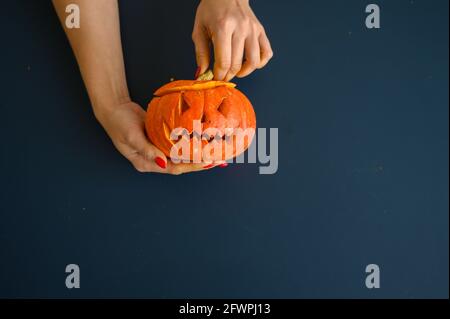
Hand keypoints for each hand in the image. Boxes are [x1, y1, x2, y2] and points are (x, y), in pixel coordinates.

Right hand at [95, 101, 210, 174]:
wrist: (114, 108)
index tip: (206, 162)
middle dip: (199, 163)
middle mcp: (155, 160)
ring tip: (216, 154)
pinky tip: (204, 142)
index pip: (173, 168)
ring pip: (182, 155)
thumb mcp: (131, 137)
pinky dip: (191, 144)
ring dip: (198, 155)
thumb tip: (164, 163)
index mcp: (146, 164)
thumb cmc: (119, 123)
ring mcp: (158, 150)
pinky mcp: (162, 140)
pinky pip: (179, 144)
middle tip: (217, 160)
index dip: (190, 166)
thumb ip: (148, 151)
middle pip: (181, 165)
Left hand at [192, 0, 272, 80]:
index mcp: (223, 27)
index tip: (215, 78)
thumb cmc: (211, 10)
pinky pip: (267, 53)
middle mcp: (241, 28)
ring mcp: (253, 30)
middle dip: (229, 75)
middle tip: (223, 76)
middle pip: (237, 64)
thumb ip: (200, 53)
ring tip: (236, 71)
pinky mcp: (261, 30)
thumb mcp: (199, 30)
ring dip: (244, 72)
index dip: (219, 75)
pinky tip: (249, 62)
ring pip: (254, 62)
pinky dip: (260, 63)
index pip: (224, 61)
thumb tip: (202, 73)